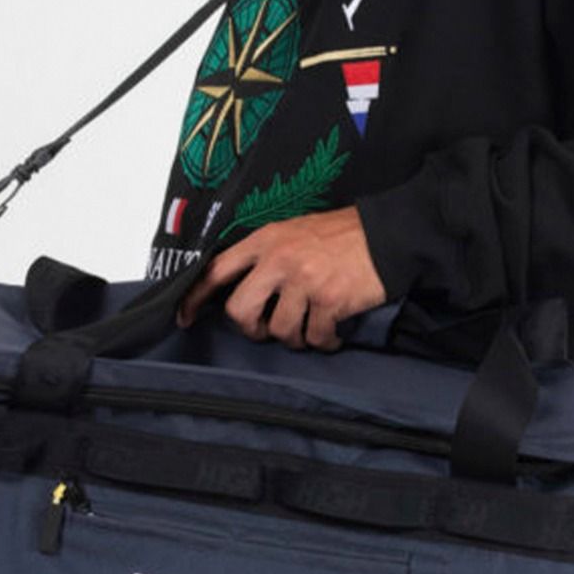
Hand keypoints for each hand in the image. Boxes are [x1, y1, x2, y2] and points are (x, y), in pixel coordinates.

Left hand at [176, 205, 386, 350]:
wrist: (387, 235)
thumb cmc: (342, 234)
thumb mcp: (295, 231)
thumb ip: (268, 254)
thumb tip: (247, 286)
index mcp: (266, 240)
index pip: (217, 270)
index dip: (196, 297)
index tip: (186, 317)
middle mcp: (279, 260)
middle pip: (241, 311)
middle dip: (252, 329)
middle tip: (268, 329)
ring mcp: (304, 282)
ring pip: (280, 331)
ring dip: (296, 338)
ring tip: (311, 328)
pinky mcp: (329, 302)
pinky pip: (315, 338)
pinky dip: (325, 342)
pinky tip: (333, 334)